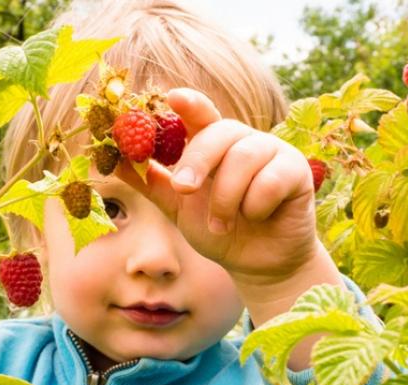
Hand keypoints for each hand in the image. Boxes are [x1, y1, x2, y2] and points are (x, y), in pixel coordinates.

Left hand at [116, 88, 318, 288]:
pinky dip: (255, 205)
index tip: (170, 97)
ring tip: (221, 224)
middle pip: (220, 131)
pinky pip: (270, 180)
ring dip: (226, 197)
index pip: (200, 113)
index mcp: (214, 144)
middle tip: (184, 189)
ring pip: (244, 157)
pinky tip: (257, 218)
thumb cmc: (219, 230)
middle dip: (197, 160)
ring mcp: (272, 152)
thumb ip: (151, 184)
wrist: (256, 264)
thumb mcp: (178, 209)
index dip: (188, 102)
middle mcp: (243, 140)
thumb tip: (112, 163)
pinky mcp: (296, 171)